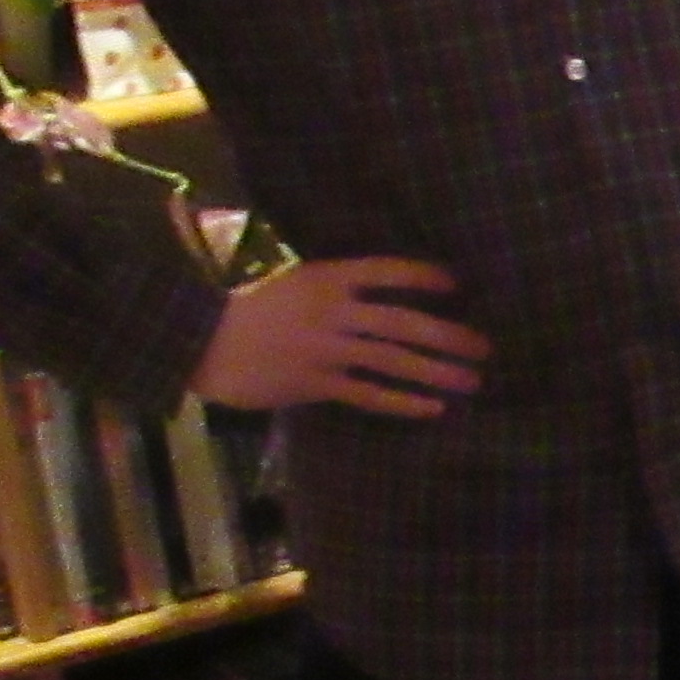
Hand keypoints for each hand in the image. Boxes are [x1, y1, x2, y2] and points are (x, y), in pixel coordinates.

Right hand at [193, 257, 488, 416]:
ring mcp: (327, 350)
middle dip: (449, 335)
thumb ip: (313, 271)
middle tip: (485, 347)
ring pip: (394, 360)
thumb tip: (344, 271)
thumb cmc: (231, 302)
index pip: (385, 271)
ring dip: (438, 371)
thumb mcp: (277, 272)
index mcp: (324, 276)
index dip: (422, 276)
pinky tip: (433, 408)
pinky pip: (369, 394)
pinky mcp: (316, 383)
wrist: (194, 340)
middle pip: (404, 322)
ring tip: (472, 381)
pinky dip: (403, 402)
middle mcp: (333, 311)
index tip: (454, 283)